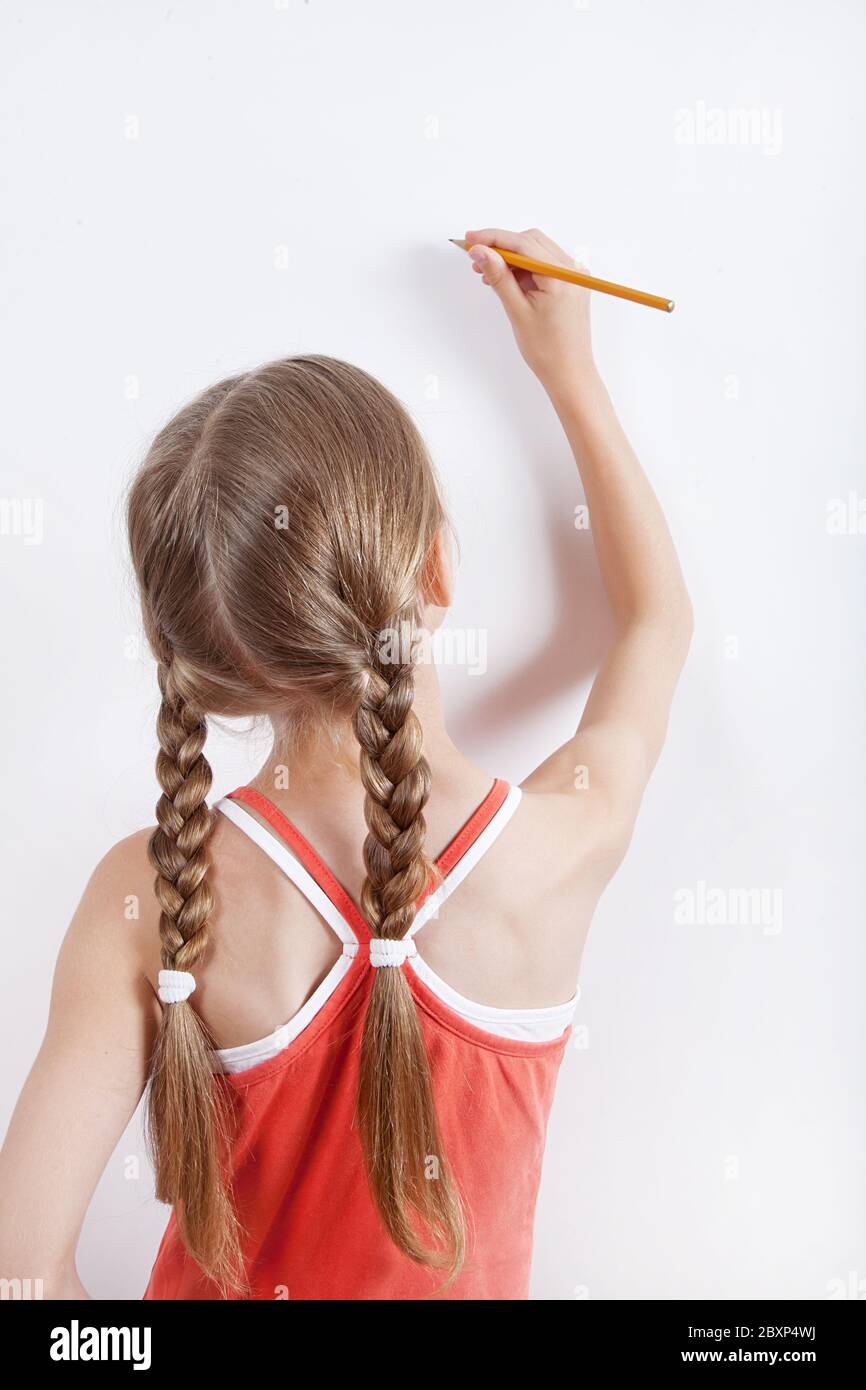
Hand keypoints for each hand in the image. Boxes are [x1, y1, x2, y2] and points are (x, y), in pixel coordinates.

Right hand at [462, 227, 593, 391]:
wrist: (569, 372)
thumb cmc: (547, 350)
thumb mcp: (517, 311)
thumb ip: (499, 276)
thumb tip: (480, 252)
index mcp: (561, 277)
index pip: (522, 244)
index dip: (493, 238)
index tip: (470, 240)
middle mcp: (573, 270)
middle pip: (530, 241)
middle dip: (501, 246)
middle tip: (475, 257)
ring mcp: (574, 275)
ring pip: (536, 251)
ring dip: (511, 257)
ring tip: (487, 274)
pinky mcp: (571, 282)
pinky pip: (544, 264)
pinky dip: (524, 268)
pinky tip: (506, 279)